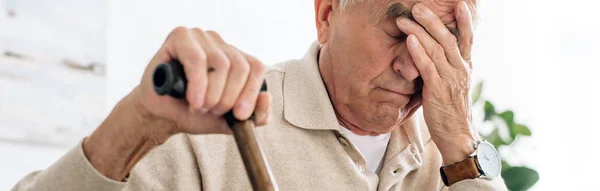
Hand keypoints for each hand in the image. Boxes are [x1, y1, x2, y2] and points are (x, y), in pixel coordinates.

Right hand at [137, 27, 270, 136]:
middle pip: (240, 66)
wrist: (161, 116)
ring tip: (199, 107)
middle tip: (212, 111)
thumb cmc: (194, 113)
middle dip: (228, 97)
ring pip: (220, 63)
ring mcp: (201, 37)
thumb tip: (266, 98)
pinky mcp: (180, 36)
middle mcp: (220, 44)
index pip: (256, 67)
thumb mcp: (228, 120)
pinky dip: (198, 84)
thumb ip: (253, 115)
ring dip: (211, 94)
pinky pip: (197, 59)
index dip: (251, 92)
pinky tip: (193, 101)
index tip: (240, 115)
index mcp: (236, 58)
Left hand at [396, 2, 477, 164]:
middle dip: (432, 20)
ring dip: (419, 31)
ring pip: (436, 49)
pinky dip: (418, 52)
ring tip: (406, 19)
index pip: (467, 39)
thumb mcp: (454, 86)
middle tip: (418, 7)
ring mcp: (450, 79)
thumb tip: (436, 56)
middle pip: (448, 38)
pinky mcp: (438, 89)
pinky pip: (428, 66)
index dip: (464, 21)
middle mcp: (460, 69)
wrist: (458, 135)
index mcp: (466, 67)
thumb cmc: (452, 111)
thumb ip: (449, 69)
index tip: (460, 5)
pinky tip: (410, 40)